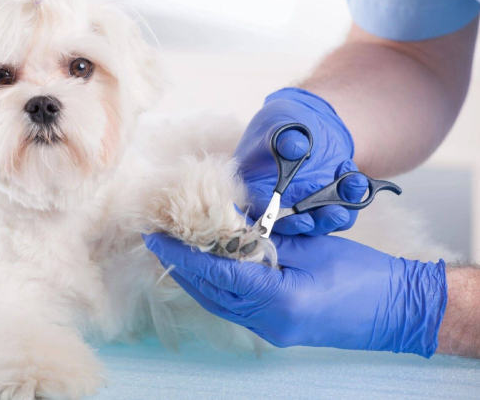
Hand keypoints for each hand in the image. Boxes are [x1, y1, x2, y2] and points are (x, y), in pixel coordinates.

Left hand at [143, 232, 446, 357]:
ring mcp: (272, 331)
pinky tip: (209, 269)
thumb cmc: (363, 275)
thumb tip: (230, 225)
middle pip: (211, 293)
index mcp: (280, 300)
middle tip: (159, 241)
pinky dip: (217, 287)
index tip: (158, 238)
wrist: (398, 311)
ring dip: (196, 278)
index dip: (184, 255)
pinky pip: (235, 308)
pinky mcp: (277, 331)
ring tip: (175, 253)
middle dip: (182, 266)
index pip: (218, 273)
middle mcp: (269, 322)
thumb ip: (267, 240)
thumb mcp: (312, 248)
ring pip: (219, 303)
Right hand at [235, 87, 367, 234]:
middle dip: (318, 223)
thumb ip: (282, 137)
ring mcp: (305, 204)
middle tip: (336, 213)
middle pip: (295, 226)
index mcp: (256, 189)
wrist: (308, 121)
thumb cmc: (282, 123)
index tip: (302, 220)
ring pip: (320, 221)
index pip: (265, 213)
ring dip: (339, 212)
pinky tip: (356, 177)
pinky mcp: (328, 200)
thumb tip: (295, 148)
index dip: (282, 222)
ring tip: (353, 186)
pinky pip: (341, 208)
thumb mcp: (278, 123)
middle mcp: (280, 204)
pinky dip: (352, 198)